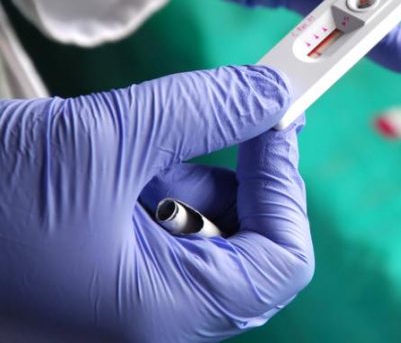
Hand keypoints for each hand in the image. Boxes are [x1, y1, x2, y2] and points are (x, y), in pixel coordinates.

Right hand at [0, 66, 312, 340]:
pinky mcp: (106, 267)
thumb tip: (272, 90)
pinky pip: (164, 223)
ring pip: (205, 227)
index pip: (280, 263)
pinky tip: (132, 150)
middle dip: (247, 171)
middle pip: (248, 244)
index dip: (287, 187)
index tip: (277, 119)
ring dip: (199, 169)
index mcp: (162, 312)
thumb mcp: (106, 137)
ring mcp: (126, 295)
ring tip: (160, 133)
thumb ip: (205, 109)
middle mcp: (152, 316)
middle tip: (244, 107)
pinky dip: (165, 178)